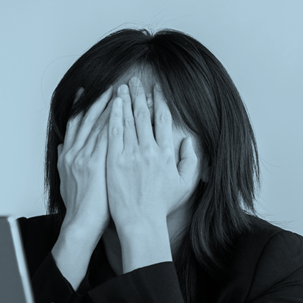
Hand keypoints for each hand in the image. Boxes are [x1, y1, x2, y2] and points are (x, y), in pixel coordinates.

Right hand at [56, 86, 114, 242]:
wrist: (81, 223)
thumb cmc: (79, 206)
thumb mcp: (64, 180)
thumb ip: (65, 161)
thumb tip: (62, 147)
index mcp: (68, 155)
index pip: (76, 124)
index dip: (83, 106)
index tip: (88, 91)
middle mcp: (75, 152)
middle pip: (88, 118)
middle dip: (100, 100)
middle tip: (111, 84)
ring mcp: (86, 157)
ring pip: (100, 124)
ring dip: (112, 107)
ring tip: (122, 92)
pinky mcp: (98, 164)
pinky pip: (109, 136)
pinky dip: (116, 122)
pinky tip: (124, 111)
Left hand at [106, 77, 200, 233]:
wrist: (141, 221)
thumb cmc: (162, 205)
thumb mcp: (185, 184)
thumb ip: (190, 160)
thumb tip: (188, 141)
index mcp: (167, 154)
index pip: (163, 120)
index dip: (159, 102)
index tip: (155, 90)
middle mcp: (149, 150)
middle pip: (144, 115)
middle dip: (140, 95)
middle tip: (135, 81)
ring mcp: (130, 155)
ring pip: (128, 120)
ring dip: (125, 101)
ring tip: (121, 87)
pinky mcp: (114, 161)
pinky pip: (113, 132)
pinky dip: (113, 116)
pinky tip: (112, 105)